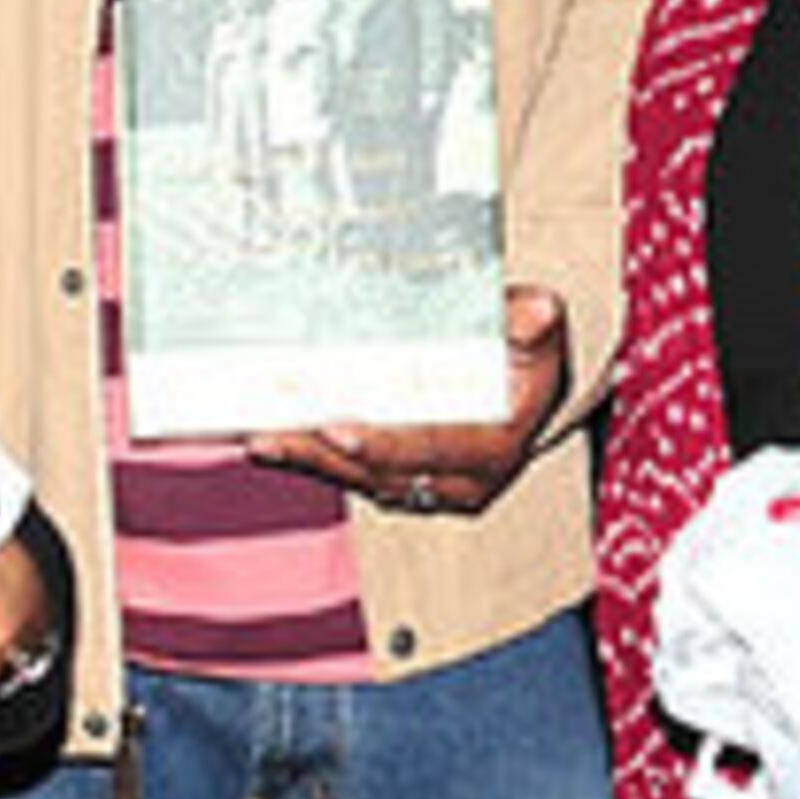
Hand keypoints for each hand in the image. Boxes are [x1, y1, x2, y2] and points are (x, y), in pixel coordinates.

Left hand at [249, 285, 572, 518]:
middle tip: (277, 436)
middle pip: (384, 472)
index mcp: (497, 444)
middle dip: (325, 456)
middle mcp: (464, 478)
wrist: (524, 384)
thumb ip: (531, 322)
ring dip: (308, 462)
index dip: (384, 443)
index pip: (434, 447)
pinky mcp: (403, 482)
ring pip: (362, 480)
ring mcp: (432, 486)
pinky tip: (277, 443)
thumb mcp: (537, 328)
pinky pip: (353, 476)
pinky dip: (313, 461)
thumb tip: (536, 312)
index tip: (339, 431)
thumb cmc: (524, 353)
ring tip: (263, 440)